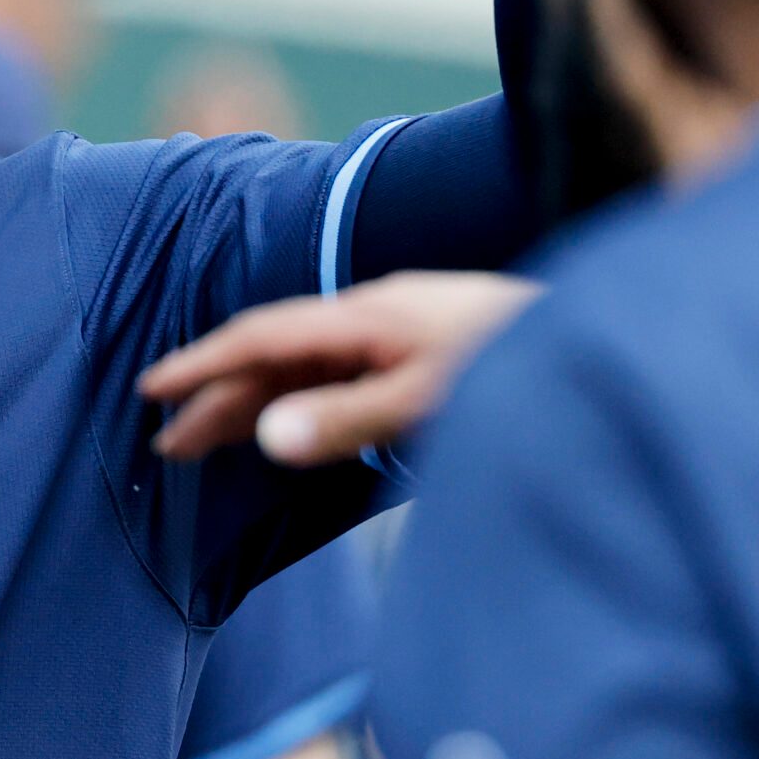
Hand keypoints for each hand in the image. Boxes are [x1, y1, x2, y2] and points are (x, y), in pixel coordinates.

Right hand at [138, 272, 540, 466]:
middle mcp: (372, 318)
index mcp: (366, 315)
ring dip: (254, 404)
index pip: (263, 336)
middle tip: (168, 443)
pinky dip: (296, 403)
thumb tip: (265, 435)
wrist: (606, 335)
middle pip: (276, 355)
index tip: (153, 391)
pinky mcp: (419, 356)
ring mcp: (395, 335)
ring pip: (304, 368)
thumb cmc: (520, 362)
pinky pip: (336, 378)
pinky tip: (285, 427)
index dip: (203, 364)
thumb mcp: (429, 399)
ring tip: (204, 443)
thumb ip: (346, 419)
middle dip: (218, 397)